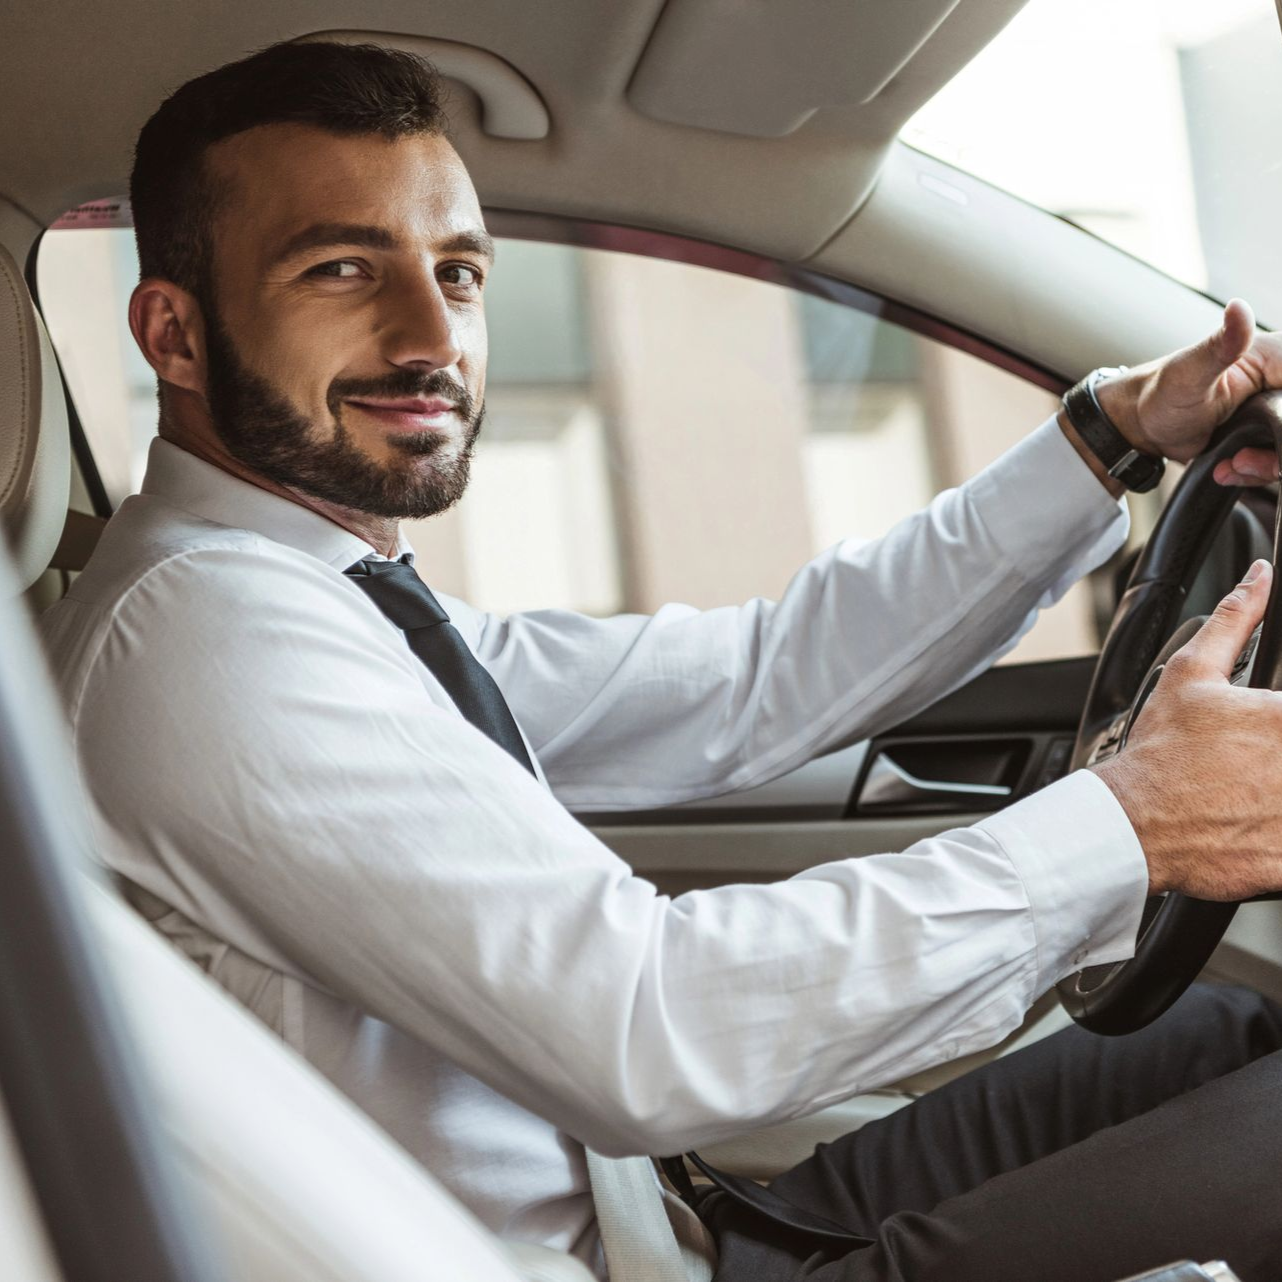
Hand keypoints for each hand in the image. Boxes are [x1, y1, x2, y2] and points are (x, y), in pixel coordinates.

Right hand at [1093, 559, 1281, 899]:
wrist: (1133, 826)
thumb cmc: (1161, 753)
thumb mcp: (1191, 675)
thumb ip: (1234, 620)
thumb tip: (1258, 577)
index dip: (1276, 725)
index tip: (1262, 736)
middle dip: (1274, 762)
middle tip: (1248, 768)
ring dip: (1276, 796)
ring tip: (1249, 797)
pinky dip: (1275, 837)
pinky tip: (1252, 828)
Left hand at [1094, 299, 1281, 487]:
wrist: (1144, 426)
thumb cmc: (1162, 393)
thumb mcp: (1190, 372)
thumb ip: (1220, 345)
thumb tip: (1238, 309)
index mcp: (1279, 355)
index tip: (1273, 434)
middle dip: (1279, 454)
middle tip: (1242, 459)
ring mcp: (1279, 410)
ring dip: (1267, 468)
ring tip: (1233, 464)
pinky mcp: (1269, 434)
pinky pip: (1279, 462)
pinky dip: (1257, 473)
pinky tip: (1229, 469)